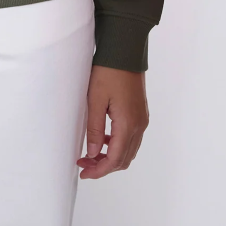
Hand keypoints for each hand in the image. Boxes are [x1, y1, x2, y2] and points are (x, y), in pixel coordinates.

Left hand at [78, 64, 148, 179]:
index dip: (99, 170)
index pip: (115, 159)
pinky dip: (117, 146)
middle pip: (124, 159)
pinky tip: (102, 140)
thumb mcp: (95, 100)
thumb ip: (94, 129)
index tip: (84, 173)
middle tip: (83, 164)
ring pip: (128, 151)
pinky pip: (131, 139)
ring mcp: (142, 120)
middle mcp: (139, 125)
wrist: (124, 52)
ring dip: (111, 157)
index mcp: (128, 124)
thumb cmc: (108, 72)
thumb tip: (93, 154)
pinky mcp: (140, 114)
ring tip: (90, 155)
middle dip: (104, 166)